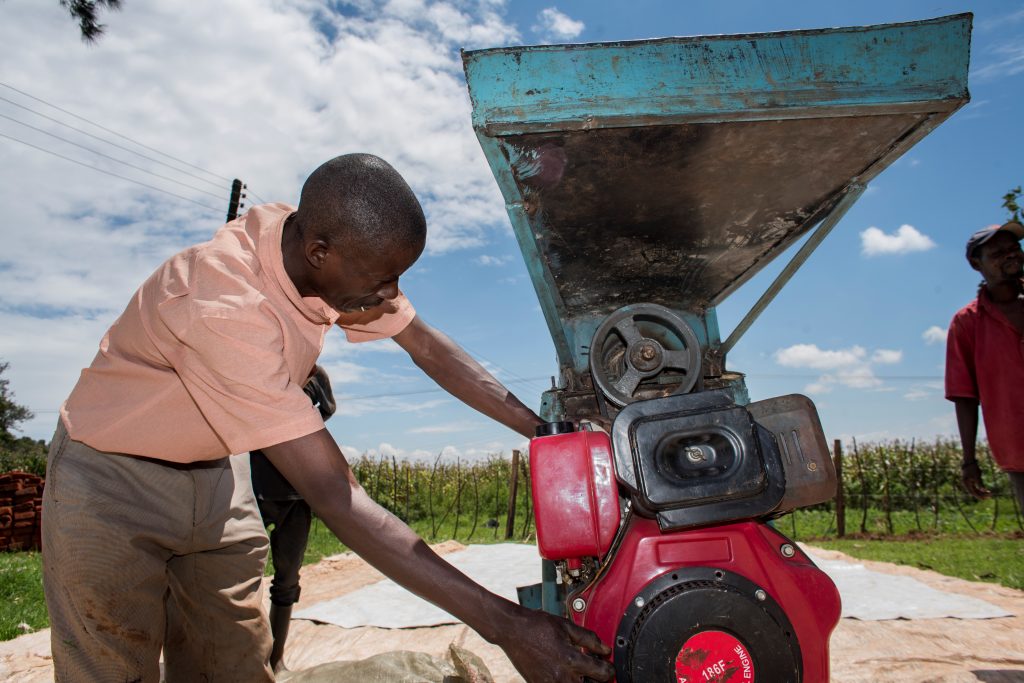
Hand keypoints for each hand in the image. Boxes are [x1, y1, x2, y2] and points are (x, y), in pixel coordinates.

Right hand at [495, 606, 613, 681]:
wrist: (512, 630)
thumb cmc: (537, 625)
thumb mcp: (566, 626)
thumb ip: (588, 639)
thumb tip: (605, 649)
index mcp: (570, 660)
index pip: (602, 673)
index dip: (609, 669)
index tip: (608, 666)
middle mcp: (561, 676)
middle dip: (597, 679)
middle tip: (595, 671)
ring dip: (582, 682)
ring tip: (581, 673)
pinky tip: (565, 674)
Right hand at [961, 461, 991, 499]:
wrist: (969, 461)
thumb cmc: (973, 468)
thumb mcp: (977, 476)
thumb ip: (980, 483)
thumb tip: (983, 490)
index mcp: (966, 483)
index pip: (973, 492)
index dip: (979, 496)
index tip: (986, 498)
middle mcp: (966, 484)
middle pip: (974, 492)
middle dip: (982, 494)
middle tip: (990, 496)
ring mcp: (968, 482)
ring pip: (975, 489)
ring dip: (981, 491)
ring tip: (989, 492)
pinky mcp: (970, 480)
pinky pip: (975, 486)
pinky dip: (980, 488)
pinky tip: (985, 489)